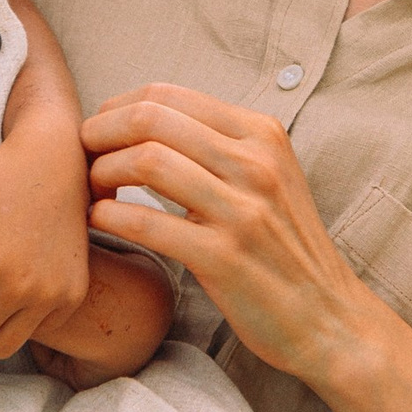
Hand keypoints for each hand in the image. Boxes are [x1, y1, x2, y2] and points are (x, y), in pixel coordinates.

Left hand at [80, 85, 374, 387]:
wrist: (329, 317)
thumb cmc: (284, 248)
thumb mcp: (265, 177)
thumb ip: (216, 146)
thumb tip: (141, 120)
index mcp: (261, 134)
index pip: (167, 94)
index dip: (116, 108)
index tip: (99, 133)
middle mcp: (255, 164)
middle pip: (150, 118)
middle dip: (100, 133)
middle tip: (82, 157)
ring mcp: (243, 211)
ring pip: (145, 162)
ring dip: (101, 173)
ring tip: (93, 192)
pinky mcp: (225, 258)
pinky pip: (147, 223)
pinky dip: (109, 216)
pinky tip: (101, 221)